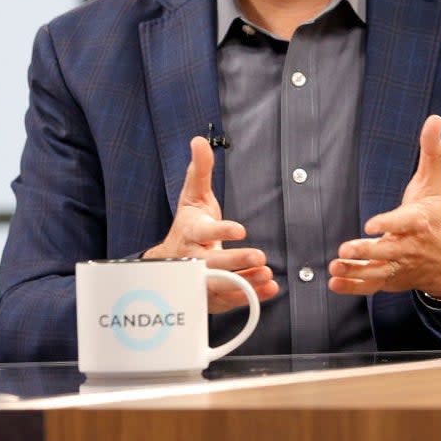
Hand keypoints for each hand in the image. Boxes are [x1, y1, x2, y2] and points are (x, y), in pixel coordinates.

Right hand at [143, 136, 278, 312]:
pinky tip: (268, 289)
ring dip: (246, 282)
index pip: (204, 232)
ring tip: (267, 275)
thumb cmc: (189, 223)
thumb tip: (199, 140)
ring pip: (222, 285)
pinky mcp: (211, 295)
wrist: (172, 260)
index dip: (221, 231)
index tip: (240, 229)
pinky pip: (231, 300)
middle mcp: (193, 259)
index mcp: (190, 232)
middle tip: (259, 256)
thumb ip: (200, 170)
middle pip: (213, 263)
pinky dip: (250, 296)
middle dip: (236, 261)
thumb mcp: (193, 196)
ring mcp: (201, 280)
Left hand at [328, 115, 440, 297]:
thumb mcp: (433, 183)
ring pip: (377, 272)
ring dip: (355, 272)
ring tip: (335, 267)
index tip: (371, 224)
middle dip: (366, 252)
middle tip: (345, 250)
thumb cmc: (435, 215)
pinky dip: (353, 287)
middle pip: (387, 251)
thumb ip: (431, 152)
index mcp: (419, 221)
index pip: (403, 223)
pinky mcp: (392, 280)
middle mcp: (410, 246)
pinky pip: (372, 287)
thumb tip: (435, 119)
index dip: (388, 224)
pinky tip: (335, 283)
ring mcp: (400, 266)